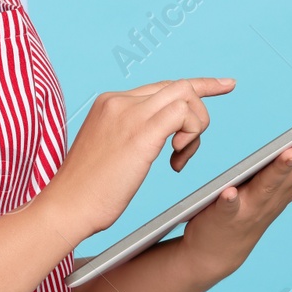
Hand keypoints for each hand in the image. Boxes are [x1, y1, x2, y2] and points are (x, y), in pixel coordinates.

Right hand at [41, 77, 236, 239]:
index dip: (195, 87)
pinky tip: (177, 158)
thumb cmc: (87, 191)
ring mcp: (129, 113)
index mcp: (109, 103)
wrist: (67, 207)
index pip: (161, 87)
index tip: (224, 84)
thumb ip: (131, 133)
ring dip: (195, 127)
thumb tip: (161, 135)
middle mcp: (119, 100)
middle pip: (178, 87)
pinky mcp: (140, 132)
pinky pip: (184, 114)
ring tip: (179, 158)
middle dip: (201, 109)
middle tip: (191, 145)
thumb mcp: (109, 151)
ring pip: (185, 96)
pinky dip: (191, 133)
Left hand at [177, 109, 291, 281]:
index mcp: (289, 182)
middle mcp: (276, 194)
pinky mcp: (226, 217)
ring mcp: (253, 207)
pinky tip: (230, 192)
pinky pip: (229, 208)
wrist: (220, 251)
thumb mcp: (283, 180)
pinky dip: (231, 200)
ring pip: (270, 185)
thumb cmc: (252, 207)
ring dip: (282, 170)